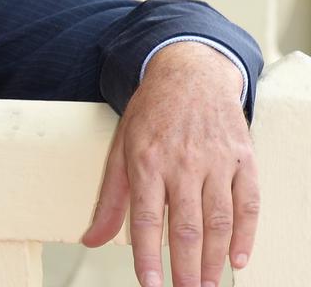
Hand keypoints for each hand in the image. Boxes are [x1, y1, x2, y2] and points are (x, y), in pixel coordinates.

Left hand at [81, 41, 258, 286]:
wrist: (189, 73)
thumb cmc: (150, 114)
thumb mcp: (121, 149)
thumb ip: (111, 199)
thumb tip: (91, 239)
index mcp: (146, 160)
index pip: (146, 219)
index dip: (148, 256)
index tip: (151, 285)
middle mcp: (182, 162)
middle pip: (185, 226)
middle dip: (185, 267)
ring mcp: (216, 160)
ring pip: (217, 219)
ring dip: (213, 259)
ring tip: (205, 284)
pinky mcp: (243, 158)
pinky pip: (248, 203)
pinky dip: (245, 234)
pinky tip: (237, 259)